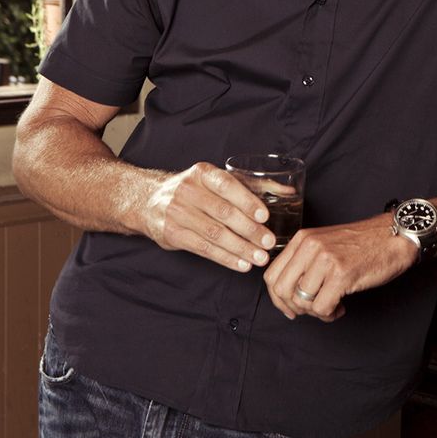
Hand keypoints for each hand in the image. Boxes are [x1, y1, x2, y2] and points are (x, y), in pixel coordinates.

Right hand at [143, 162, 276, 271]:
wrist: (148, 201)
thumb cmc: (194, 191)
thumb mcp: (215, 180)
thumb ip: (251, 186)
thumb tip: (289, 192)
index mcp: (202, 173)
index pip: (227, 185)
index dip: (246, 200)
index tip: (265, 215)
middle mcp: (188, 190)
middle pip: (223, 213)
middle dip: (249, 229)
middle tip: (268, 242)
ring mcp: (178, 213)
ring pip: (215, 234)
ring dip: (240, 248)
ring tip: (259, 258)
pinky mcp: (173, 234)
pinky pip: (203, 249)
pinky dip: (225, 258)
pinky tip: (241, 264)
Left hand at [262, 215, 418, 321]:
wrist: (393, 237)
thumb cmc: (362, 245)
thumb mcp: (324, 244)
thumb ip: (304, 262)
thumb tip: (287, 295)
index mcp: (302, 239)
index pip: (271, 275)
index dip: (278, 299)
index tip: (291, 308)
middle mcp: (310, 246)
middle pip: (282, 290)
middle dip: (296, 308)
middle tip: (314, 309)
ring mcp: (325, 259)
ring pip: (302, 302)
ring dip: (317, 312)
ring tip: (333, 306)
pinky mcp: (342, 274)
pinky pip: (322, 307)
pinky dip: (330, 314)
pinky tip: (341, 306)